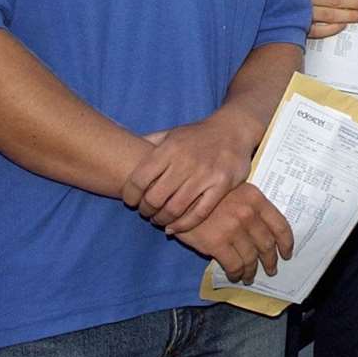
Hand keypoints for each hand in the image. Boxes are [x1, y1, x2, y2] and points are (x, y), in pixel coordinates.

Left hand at [121, 114, 253, 232]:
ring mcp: (205, 174)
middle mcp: (186, 161)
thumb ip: (149, 143)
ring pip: (175, 209)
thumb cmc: (197, 135)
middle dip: (145, 210)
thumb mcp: (171, 133)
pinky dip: (183, 225)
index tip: (130, 201)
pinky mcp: (222, 185)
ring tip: (159, 220)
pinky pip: (199, 213)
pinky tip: (175, 227)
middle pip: (155, 198)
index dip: (129, 195)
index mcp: (169, 148)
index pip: (139, 179)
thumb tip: (123, 151)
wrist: (234, 129)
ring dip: (162, 219)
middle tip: (146, 212)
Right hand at [171, 182, 293, 284]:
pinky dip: (236, 273)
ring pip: (251, 258)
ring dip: (252, 271)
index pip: (280, 225)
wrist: (179, 197)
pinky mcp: (216, 243)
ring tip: (250, 276)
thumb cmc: (206, 193)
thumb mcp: (234, 190)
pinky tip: (235, 275)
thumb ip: (251, 206)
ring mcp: (233, 229)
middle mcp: (248, 214)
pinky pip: (233, 265)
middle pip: (267, 245)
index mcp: (256, 199)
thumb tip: (264, 231)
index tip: (287, 253)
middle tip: (271, 269)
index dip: (286, 243)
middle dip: (270, 261)